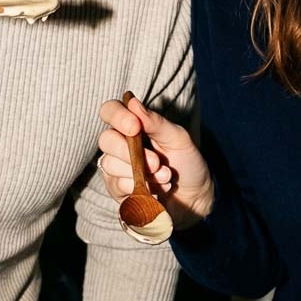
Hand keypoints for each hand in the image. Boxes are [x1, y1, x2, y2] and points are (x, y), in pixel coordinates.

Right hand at [96, 95, 213, 229]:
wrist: (194, 197)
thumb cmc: (186, 163)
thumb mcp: (178, 139)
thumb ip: (155, 122)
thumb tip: (133, 103)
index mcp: (133, 125)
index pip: (110, 111)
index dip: (117, 116)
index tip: (135, 127)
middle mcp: (120, 143)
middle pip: (106, 140)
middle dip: (129, 152)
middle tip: (156, 163)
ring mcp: (116, 167)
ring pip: (110, 164)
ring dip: (140, 173)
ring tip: (165, 177)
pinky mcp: (117, 189)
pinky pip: (116, 185)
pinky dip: (139, 188)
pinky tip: (156, 191)